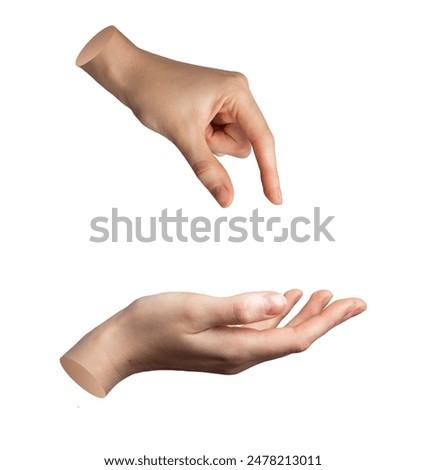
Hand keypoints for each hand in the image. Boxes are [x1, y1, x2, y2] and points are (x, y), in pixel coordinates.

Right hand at [60, 290, 365, 396]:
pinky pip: (260, 329)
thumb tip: (282, 300)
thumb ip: (240, 306)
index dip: (330, 321)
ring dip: (304, 314)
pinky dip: (278, 313)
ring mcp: (231, 349)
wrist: (122, 344)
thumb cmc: (153, 324)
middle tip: (350, 299)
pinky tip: (283, 298)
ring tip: (322, 293)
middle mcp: (241, 354)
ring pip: (279, 332)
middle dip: (325, 318)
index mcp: (239, 348)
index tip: (355, 303)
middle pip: (294, 337)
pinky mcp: (221, 342)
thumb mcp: (196, 309)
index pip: (298, 337)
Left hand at [76, 26, 280, 206]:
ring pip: (230, 144)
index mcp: (237, 92)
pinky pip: (218, 139)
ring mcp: (226, 103)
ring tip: (188, 124)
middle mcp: (237, 96)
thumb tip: (227, 200)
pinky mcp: (215, 110)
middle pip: (243, 144)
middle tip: (193, 130)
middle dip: (217, 147)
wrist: (130, 75)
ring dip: (209, 144)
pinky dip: (204, 140)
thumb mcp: (184, 135)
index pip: (261, 139)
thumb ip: (207, 169)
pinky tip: (188, 123)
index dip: (269, 171)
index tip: (275, 199)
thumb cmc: (155, 93)